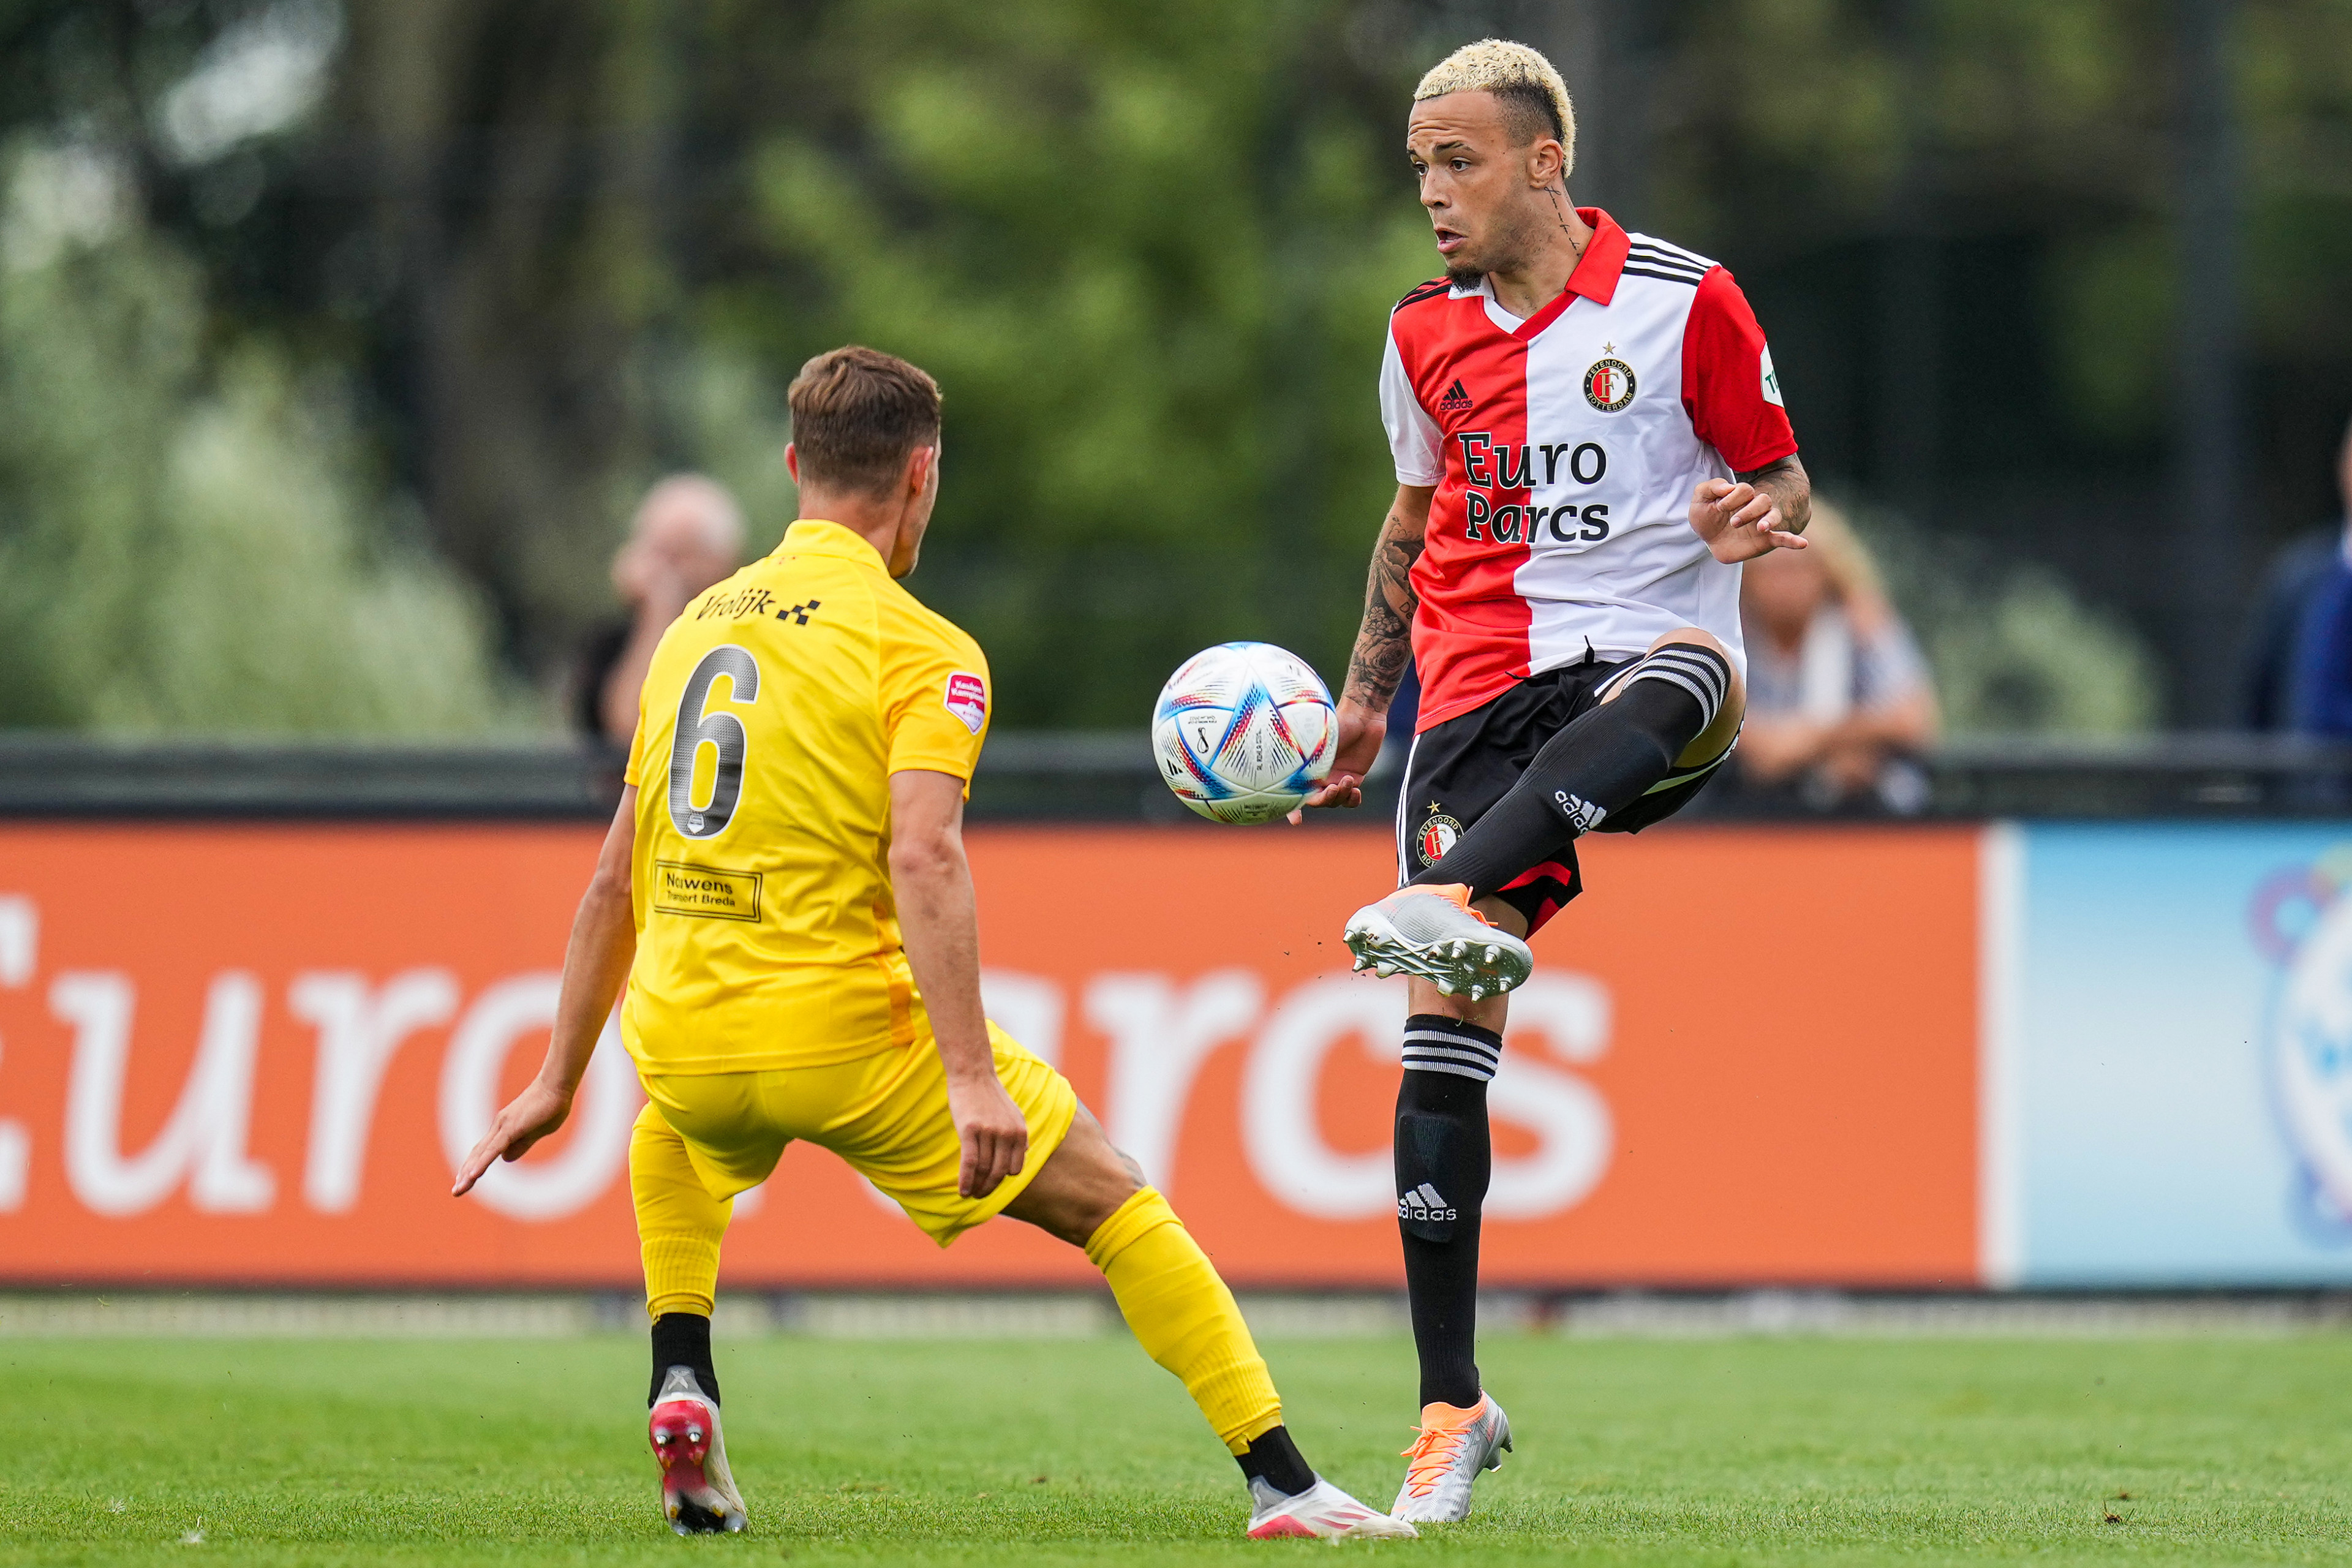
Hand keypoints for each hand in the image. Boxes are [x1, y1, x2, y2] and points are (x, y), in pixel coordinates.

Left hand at [451, 1079, 573, 1195]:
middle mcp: (498, 1127)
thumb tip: (506, 1159)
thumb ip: (521, 1144)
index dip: (474, 1165)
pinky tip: (473, 1175)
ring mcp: (503, 1127)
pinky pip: (493, 1150)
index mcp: (504, 1128)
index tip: (465, 1180)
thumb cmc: (551, 1106)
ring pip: (482, 1154)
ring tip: (458, 1189)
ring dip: (469, 1174)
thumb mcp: (536, 1132)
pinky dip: (482, 1163)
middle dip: (466, 1174)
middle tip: (456, 1191)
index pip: (483, 1151)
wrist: (557, 1087)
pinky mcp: (511, 1128)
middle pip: (478, 1154)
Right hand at [946, 1067, 1028, 1198]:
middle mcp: (1008, 1134)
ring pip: (984, 1170)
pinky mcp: (970, 1130)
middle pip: (999, 1173)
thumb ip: (1019, 1135)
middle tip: (980, 1196)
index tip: (991, 1184)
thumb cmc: (990, 1095)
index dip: (1002, 1180)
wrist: (973, 1074)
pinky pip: (970, 1162)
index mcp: (1021, 1132)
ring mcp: (990, 1132)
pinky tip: (962, 1191)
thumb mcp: (1013, 1114)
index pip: (1015, 1169)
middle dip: (989, 1188)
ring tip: (969, 1195)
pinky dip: (966, 1180)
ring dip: (976, 1187)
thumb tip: (1025, 1153)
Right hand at [1289, 699, 1385, 822]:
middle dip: (1324, 800)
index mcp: (1305, 768)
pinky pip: (1350, 799)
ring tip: (1349, 780)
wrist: (1361, 717)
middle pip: (1317, 801)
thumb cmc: (1335, 725)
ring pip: (1335, 801)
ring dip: (1341, 796)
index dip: (1293, 810)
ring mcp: (1336, 778)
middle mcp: (1319, 776)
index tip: (1297, 821)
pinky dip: (1352, 800)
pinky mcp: (1354, 778)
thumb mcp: (1316, 742)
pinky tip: (1357, 791)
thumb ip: (1307, 761)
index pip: (1295, 793)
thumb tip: (1298, 777)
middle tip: (1332, 788)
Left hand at [1690, 478, 1805, 561]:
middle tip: (1733, 522)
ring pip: (1773, 515)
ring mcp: (1762, 523)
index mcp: (1741, 495)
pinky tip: (1803, 544)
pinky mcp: (1765, 540)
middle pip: (1762, 500)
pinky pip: (1782, 539)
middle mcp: (1755, 507)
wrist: (1709, 540)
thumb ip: (1710, 488)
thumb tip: (1726, 487)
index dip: (1732, 497)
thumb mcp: (1701, 499)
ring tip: (1761, 527)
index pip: (1744, 490)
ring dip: (1768, 520)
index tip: (1719, 507)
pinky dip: (1793, 541)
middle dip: (1748, 510)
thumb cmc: (1707, 516)